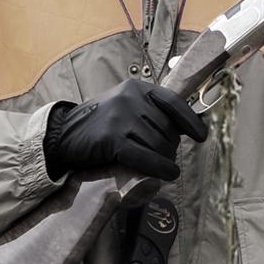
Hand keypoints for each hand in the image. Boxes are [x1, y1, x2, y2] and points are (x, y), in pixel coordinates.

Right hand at [44, 78, 208, 182]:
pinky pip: (143, 156)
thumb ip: (146, 112)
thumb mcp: (122, 108)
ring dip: (166, 160)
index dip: (190, 121)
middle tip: (168, 160)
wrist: (61, 136)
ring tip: (166, 169)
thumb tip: (179, 129)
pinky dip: (159, 168)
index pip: (173, 102)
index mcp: (136, 88)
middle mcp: (130, 98)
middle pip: (166, 128)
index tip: (201, 136)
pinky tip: (167, 174)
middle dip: (171, 147)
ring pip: (157, 143)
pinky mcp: (111, 138)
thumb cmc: (95, 126)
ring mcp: (120, 117)